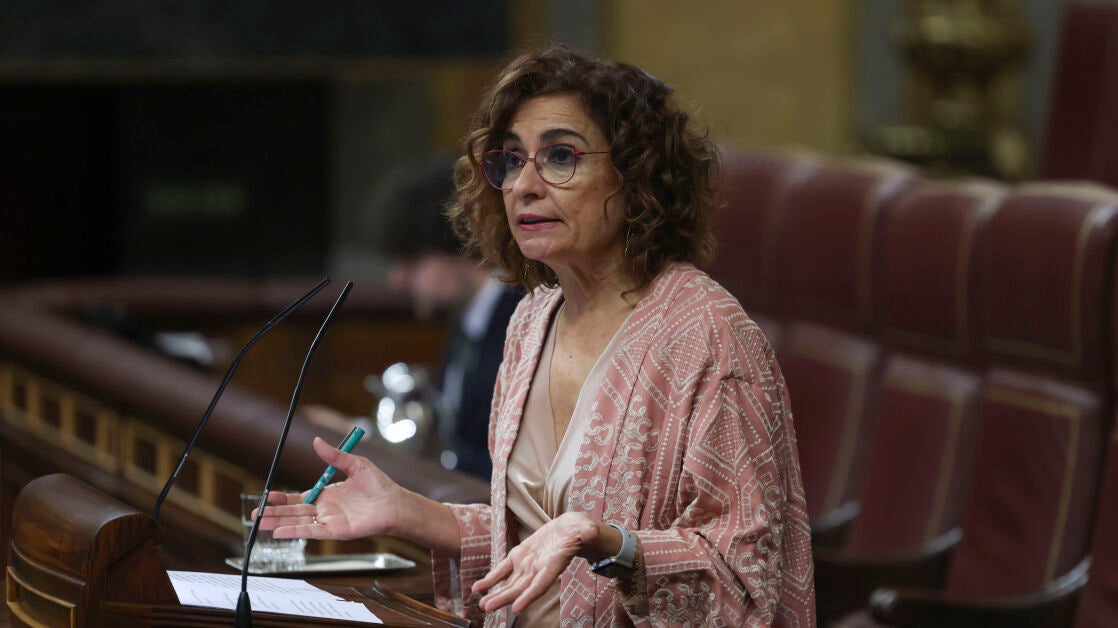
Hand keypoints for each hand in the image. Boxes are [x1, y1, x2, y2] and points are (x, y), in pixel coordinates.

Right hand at [254, 436, 403, 540]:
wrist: (395, 503)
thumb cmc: (378, 485)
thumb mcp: (355, 464)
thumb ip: (334, 456)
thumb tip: (316, 442)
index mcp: (327, 494)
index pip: (300, 497)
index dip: (284, 497)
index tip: (269, 495)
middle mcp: (325, 509)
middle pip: (294, 511)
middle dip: (275, 512)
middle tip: (256, 513)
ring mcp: (329, 521)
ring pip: (299, 522)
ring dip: (280, 522)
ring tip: (260, 524)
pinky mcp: (336, 531)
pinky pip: (312, 531)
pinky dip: (295, 531)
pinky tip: (280, 533)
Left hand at [472, 512, 608, 613]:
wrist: (571, 529)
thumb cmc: (582, 530)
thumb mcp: (586, 529)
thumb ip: (587, 532)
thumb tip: (590, 532)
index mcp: (555, 564)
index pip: (541, 584)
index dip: (529, 596)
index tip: (516, 608)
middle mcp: (540, 569)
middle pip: (521, 587)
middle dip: (504, 598)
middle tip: (487, 608)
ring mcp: (528, 564)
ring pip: (510, 582)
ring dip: (496, 593)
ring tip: (481, 604)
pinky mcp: (520, 556)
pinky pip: (503, 570)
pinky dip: (491, 579)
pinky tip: (478, 588)